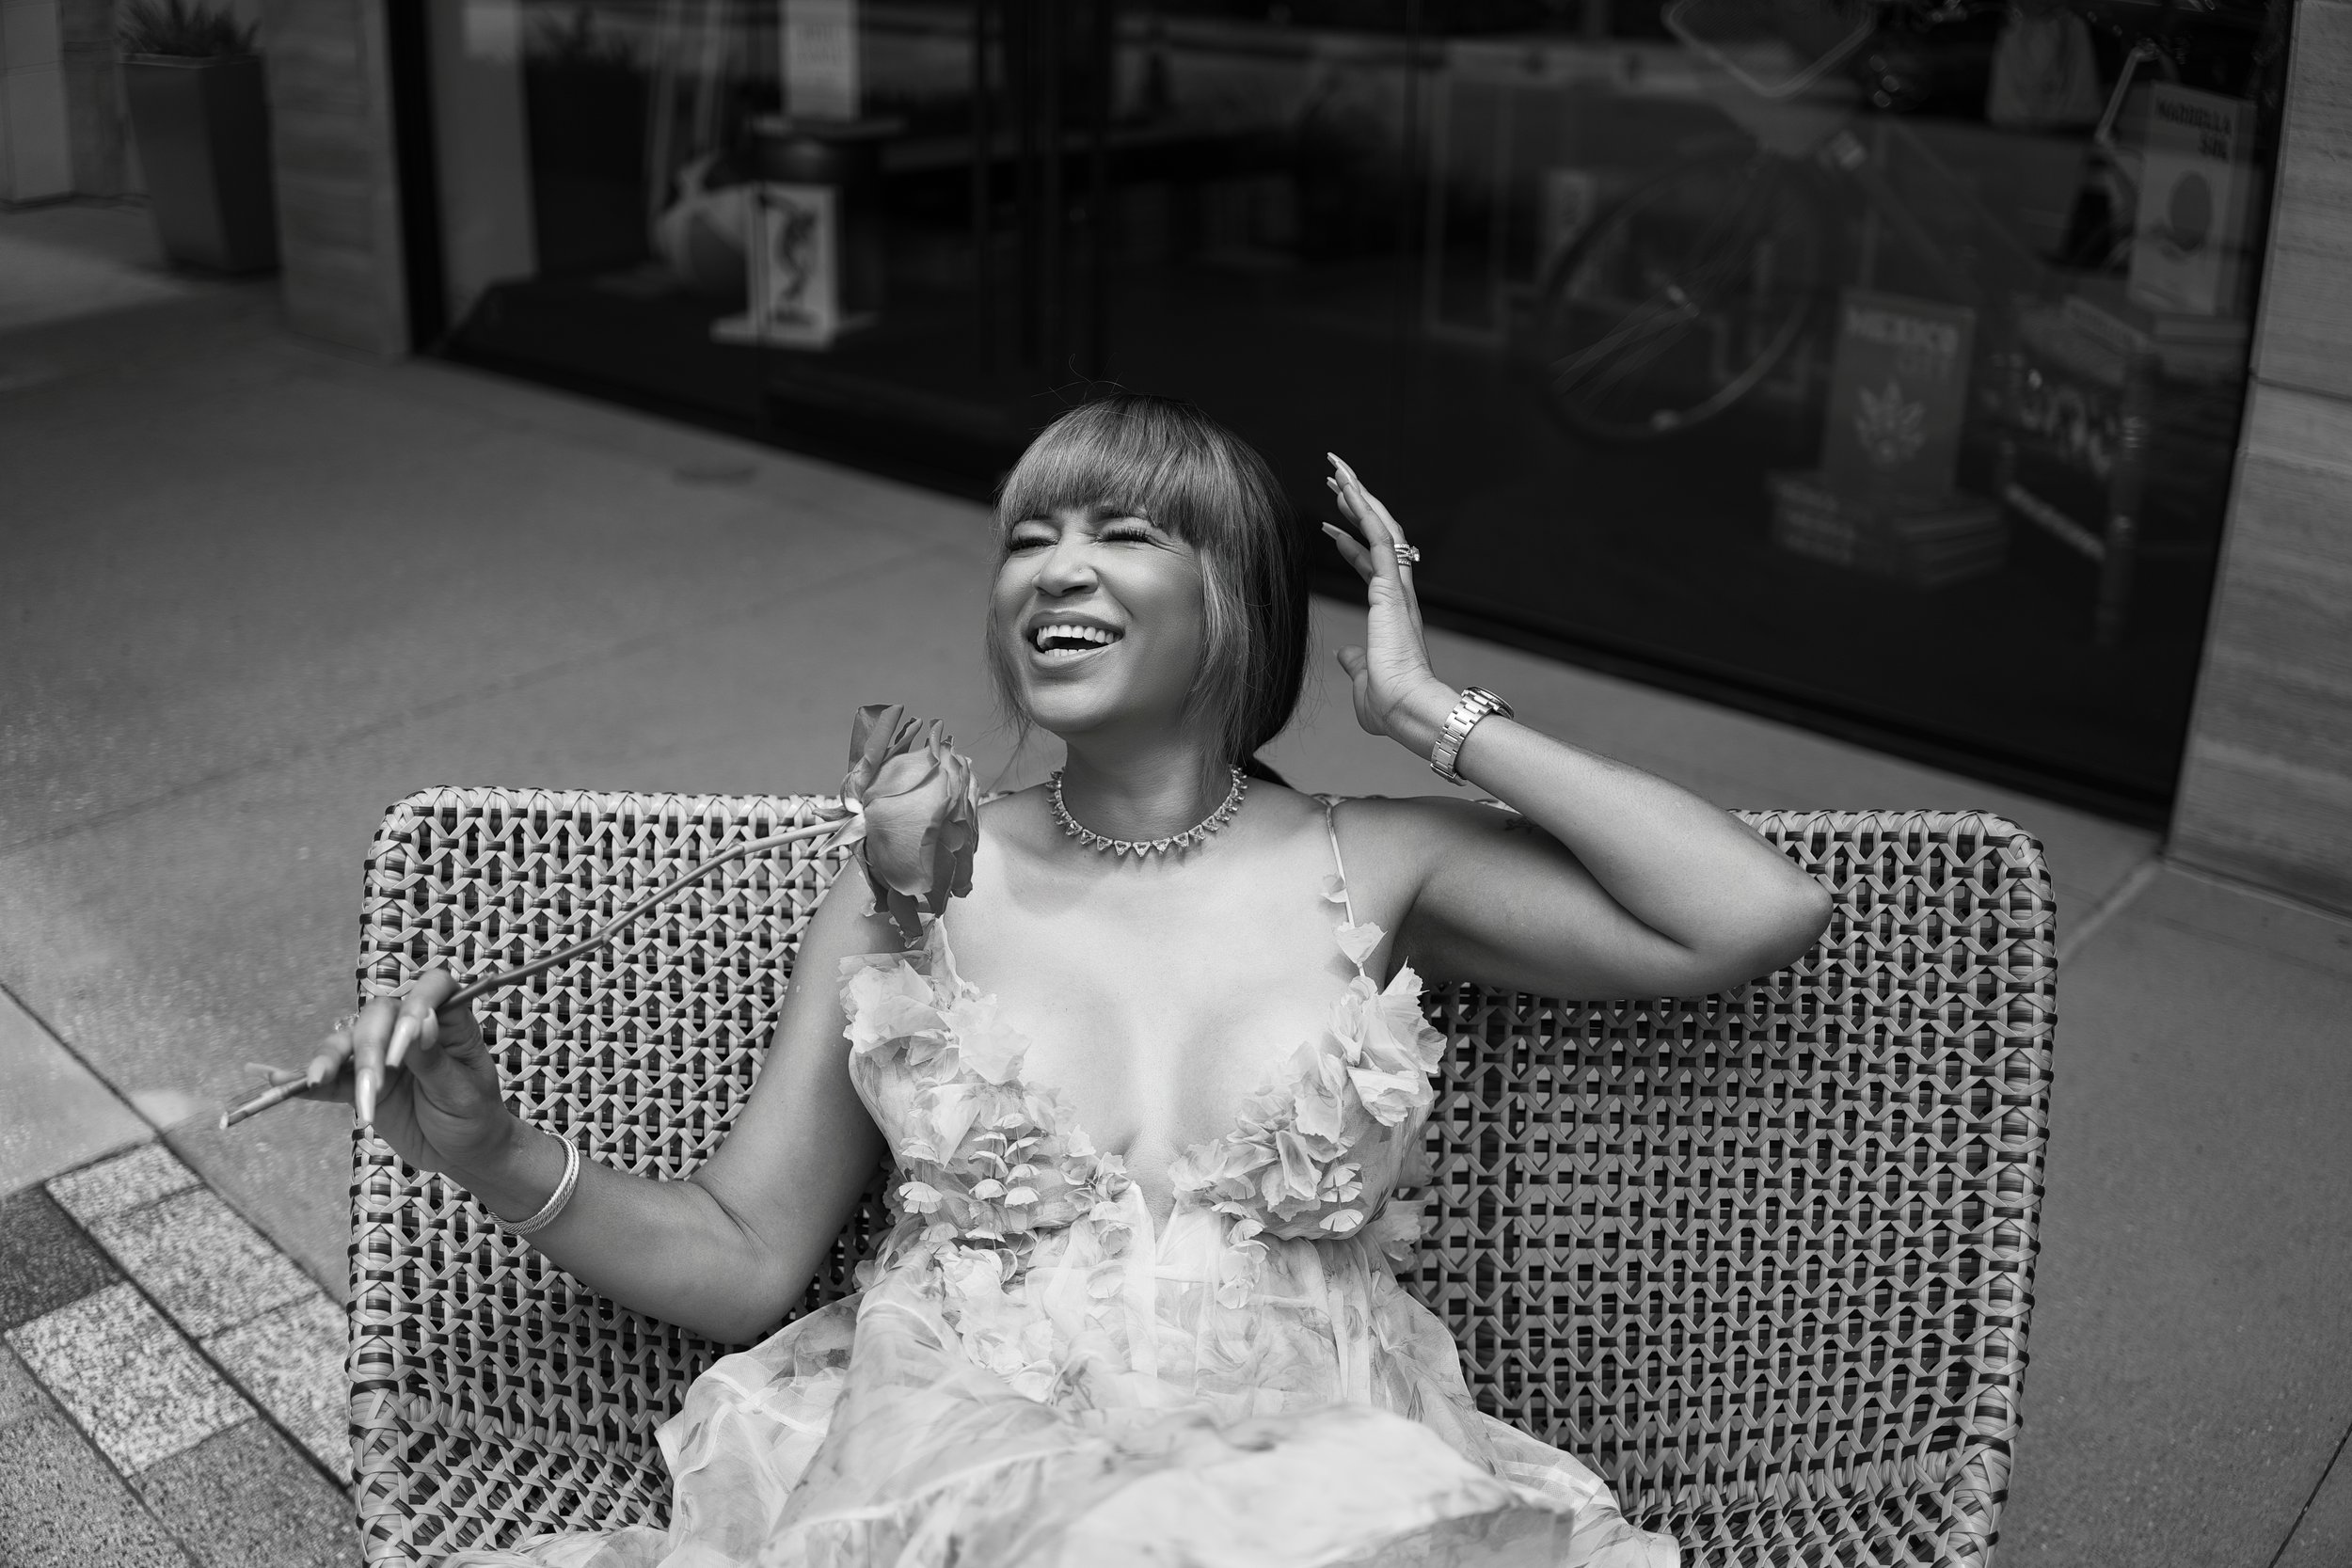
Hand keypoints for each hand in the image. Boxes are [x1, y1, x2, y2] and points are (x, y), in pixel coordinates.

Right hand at [263, 971, 519, 1180]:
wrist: (462, 1152)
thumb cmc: (473, 1115)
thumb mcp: (462, 1091)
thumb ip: (435, 1061)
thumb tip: (421, 1021)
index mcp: (448, 1022)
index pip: (433, 988)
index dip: (417, 1005)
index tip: (407, 1042)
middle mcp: (410, 1029)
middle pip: (378, 1016)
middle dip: (369, 1048)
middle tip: (374, 1085)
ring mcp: (380, 1054)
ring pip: (347, 1041)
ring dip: (332, 1060)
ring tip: (319, 1081)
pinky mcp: (359, 1082)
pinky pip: (330, 1077)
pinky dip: (305, 1079)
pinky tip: (278, 1079)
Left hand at [1321, 454, 1454, 754]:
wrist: (1408, 711)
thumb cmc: (1391, 706)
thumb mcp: (1363, 681)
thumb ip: (1355, 663)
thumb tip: (1344, 655)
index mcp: (1391, 613)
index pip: (1369, 566)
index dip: (1349, 543)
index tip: (1328, 526)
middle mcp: (1398, 594)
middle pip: (1378, 536)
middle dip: (1356, 506)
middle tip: (1335, 481)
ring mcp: (1397, 589)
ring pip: (1381, 527)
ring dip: (1359, 497)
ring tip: (1337, 471)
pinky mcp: (1392, 588)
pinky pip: (1380, 538)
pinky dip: (1365, 511)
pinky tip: (1348, 489)